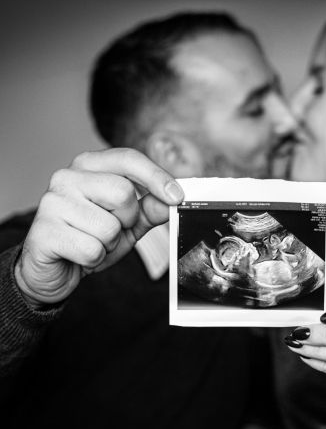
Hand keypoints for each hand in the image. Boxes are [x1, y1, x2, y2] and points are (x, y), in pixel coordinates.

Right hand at [15, 148, 183, 307]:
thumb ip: (150, 210)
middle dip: (127, 220)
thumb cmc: (91, 238)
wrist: (55, 269)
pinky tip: (78, 255)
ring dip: (109, 244)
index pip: (128, 159)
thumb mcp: (128, 223)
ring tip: (92, 242)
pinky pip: (92, 250)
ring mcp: (52, 203)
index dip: (156, 176)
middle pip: (123, 193)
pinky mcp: (44, 232)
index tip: (177, 196)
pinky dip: (94, 260)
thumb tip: (172, 200)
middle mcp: (67, 177)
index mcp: (88, 167)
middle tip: (111, 229)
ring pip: (109, 226)